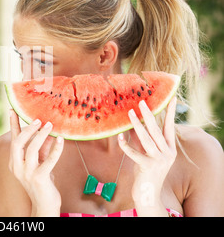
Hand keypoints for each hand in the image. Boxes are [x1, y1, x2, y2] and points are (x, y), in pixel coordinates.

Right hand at [8, 110, 63, 216]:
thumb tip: (47, 131)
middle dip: (28, 129)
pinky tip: (60, 140)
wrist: (44, 205)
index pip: (13, 140)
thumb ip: (40, 148)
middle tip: (38, 119)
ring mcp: (27, 173)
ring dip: (41, 135)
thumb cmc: (42, 183)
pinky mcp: (39, 178)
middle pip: (18, 143)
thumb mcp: (38, 163)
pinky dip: (55, 149)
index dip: (13, 124)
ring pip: (31, 149)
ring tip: (49, 125)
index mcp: (13, 162)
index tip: (13, 110)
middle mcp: (16, 167)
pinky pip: (48, 160)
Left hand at [118, 97, 176, 215]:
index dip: (170, 113)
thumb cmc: (146, 170)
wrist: (148, 193)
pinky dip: (126, 145)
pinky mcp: (148, 167)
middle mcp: (167, 153)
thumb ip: (142, 138)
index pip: (170, 127)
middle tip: (142, 101)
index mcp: (170, 149)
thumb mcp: (146, 152)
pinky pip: (135, 153)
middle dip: (149, 115)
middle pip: (157, 130)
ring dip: (136, 125)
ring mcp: (159, 161)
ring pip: (146, 139)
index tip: (172, 98)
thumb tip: (133, 121)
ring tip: (130, 112)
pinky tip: (119, 137)